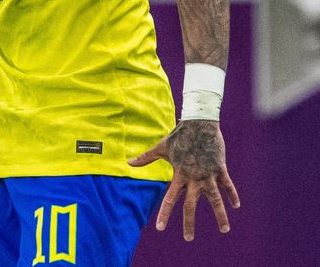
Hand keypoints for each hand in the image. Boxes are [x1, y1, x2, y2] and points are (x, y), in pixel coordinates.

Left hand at [128, 120, 240, 240]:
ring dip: (219, 216)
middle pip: (190, 206)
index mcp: (179, 175)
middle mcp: (193, 178)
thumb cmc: (179, 136)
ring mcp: (208, 175)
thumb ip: (146, 158)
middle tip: (188, 239)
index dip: (165, 214)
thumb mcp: (161, 148)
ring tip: (224, 230)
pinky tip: (236, 206)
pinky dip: (232, 195)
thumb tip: (128, 162)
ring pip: (215, 200)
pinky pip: (227, 185)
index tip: (160, 228)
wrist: (199, 124)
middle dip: (188, 223)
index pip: (169, 199)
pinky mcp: (220, 169)